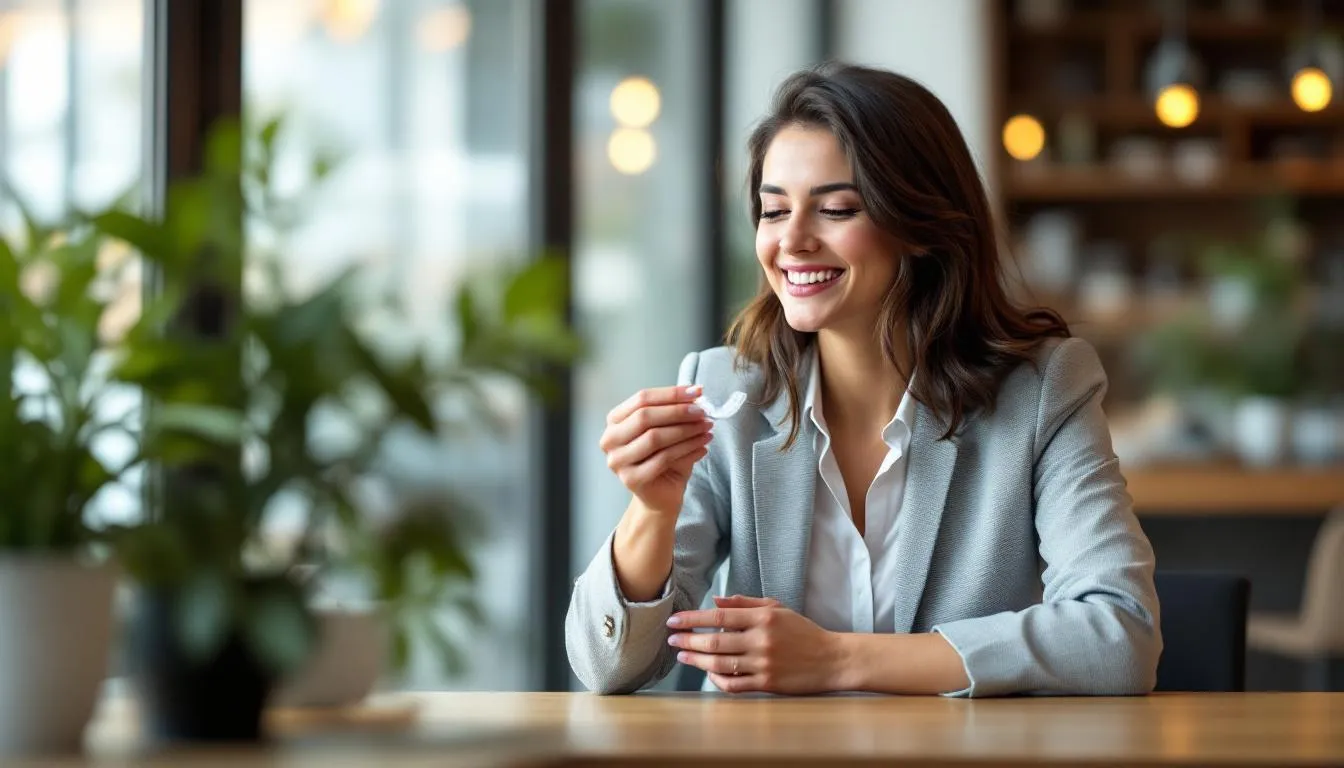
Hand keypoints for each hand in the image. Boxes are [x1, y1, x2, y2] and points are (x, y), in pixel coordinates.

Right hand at [600, 385, 712, 515]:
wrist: (660, 495)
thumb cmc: (663, 458)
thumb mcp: (667, 429)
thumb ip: (674, 411)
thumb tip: (696, 392)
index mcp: (615, 421)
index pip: (641, 399)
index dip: (671, 393)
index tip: (697, 391)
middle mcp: (610, 439)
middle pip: (645, 417)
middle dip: (678, 412)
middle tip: (703, 412)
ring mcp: (618, 461)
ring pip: (655, 438)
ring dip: (686, 431)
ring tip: (707, 428)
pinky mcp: (631, 479)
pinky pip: (664, 459)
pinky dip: (688, 450)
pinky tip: (703, 447)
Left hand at [666, 595, 843, 693]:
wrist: (832, 659)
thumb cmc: (803, 631)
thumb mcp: (777, 608)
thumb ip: (745, 603)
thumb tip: (715, 601)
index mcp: (763, 618)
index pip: (719, 617)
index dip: (692, 619)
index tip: (674, 620)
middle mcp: (761, 640)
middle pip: (715, 642)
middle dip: (687, 641)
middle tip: (671, 639)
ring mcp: (763, 664)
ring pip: (720, 664)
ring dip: (696, 660)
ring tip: (681, 656)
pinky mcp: (767, 684)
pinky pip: (734, 684)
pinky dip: (716, 680)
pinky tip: (707, 673)